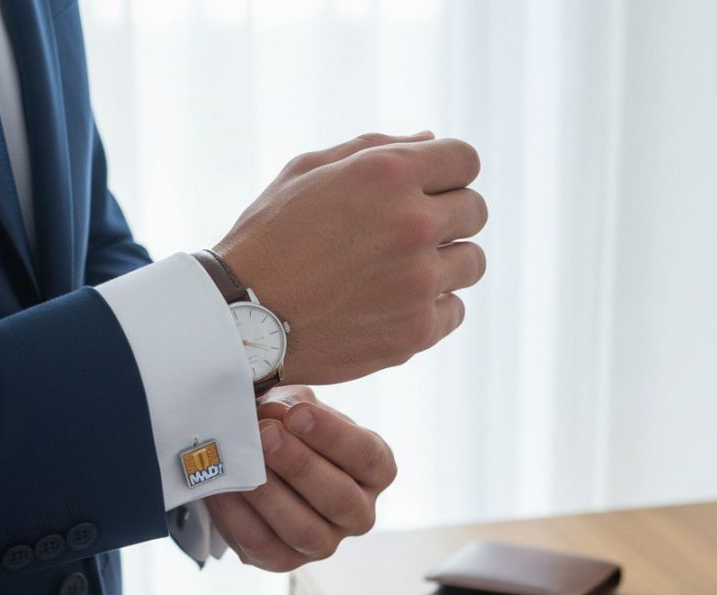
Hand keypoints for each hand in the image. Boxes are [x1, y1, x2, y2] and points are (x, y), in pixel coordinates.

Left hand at [204, 387, 396, 571]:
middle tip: (265, 435)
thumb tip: (272, 415)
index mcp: (374, 471)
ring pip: (304, 530)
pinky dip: (238, 514)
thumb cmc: (289, 429)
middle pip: (339, 499)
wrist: (259, 462)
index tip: (298, 414)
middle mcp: (358, 512)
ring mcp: (324, 542)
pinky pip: (262, 544)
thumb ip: (291, 407)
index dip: (334, 437)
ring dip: (269, 494)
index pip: (368, 458)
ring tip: (242, 461)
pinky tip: (223, 485)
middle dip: (299, 466)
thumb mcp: (297, 407)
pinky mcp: (284, 561)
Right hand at [213, 131, 486, 384]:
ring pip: (472, 263)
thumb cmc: (268, 238)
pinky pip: (455, 311)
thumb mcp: (308, 171)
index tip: (429, 191)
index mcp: (389, 174)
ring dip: (446, 264)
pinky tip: (395, 307)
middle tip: (409, 235)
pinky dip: (433, 309)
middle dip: (448, 217)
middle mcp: (413, 224)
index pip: (466, 160)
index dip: (448, 174)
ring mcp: (419, 283)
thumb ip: (376, 148)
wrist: (240, 319)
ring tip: (402, 274)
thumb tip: (432, 140)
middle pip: (476, 211)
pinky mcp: (416, 332)